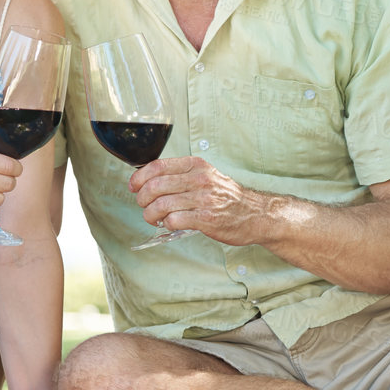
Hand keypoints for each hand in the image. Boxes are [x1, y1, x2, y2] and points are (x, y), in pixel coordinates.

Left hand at [130, 156, 272, 245]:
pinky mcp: (206, 218)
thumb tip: (150, 181)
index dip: (139, 177)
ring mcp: (203, 199)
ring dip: (150, 215)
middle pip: (155, 186)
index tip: (134, 186)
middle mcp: (199, 179)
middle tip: (144, 205)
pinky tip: (170, 224)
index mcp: (196, 165)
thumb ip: (182, 175)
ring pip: (161, 205)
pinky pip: (174, 220)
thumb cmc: (227, 197)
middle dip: (142, 198)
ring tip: (154, 218)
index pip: (158, 166)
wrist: (255, 214)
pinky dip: (166, 224)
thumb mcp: (207, 175)